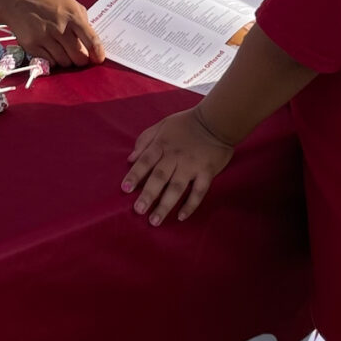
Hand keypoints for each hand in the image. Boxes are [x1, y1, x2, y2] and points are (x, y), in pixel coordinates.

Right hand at [0, 0, 103, 68]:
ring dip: (66, 60)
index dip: (97, 52)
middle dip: (81, 60)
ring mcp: (45, 37)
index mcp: (72, 15)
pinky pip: (50, 62)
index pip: (90, 38)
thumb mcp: (70, 4)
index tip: (98, 59)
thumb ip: (83, 21)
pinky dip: (53, 60)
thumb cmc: (48, 4)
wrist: (18, 2)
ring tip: (62, 50)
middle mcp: (59, 27)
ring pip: (64, 62)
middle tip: (78, 56)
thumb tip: (93, 44)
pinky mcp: (32, 45)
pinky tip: (50, 50)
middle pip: (78, 56)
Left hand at [123, 108, 234, 225]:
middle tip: (138, 210)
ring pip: (176, 188)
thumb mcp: (162, 125)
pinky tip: (181, 217)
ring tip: (154, 221)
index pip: (145, 161)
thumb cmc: (186, 123)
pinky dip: (190, 205)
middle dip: (148, 194)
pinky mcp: (207, 172)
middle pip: (159, 177)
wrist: (216, 120)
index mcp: (162, 144)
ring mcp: (191, 166)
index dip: (135, 175)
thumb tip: (130, 159)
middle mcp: (175, 157)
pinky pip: (198, 192)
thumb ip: (144, 140)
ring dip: (165, 205)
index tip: (125, 189)